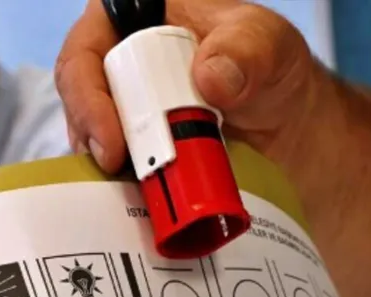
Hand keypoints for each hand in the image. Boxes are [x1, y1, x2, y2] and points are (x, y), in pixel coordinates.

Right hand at [55, 0, 324, 179]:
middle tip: (120, 169)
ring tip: (140, 190)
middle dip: (94, 137)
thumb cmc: (273, 71)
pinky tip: (145, 204)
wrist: (292, 130)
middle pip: (79, 100)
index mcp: (137, 18)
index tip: (112, 142)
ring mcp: (121, 113)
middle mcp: (118, 64)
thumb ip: (247, 50)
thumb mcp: (270, 46)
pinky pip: (111, 175)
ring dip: (109, 170)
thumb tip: (209, 76)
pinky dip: (124, 191)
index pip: (86, 49)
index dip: (87, 93)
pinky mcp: (132, 155)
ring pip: (89, 142)